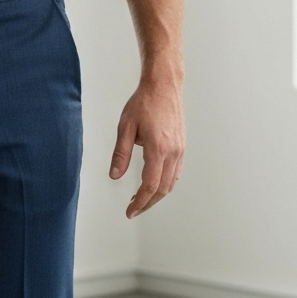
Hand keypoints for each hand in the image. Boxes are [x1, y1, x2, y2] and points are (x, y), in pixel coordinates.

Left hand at [110, 75, 185, 217]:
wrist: (163, 86)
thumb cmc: (144, 102)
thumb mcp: (125, 126)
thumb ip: (121, 153)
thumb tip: (114, 175)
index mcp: (158, 149)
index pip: (150, 185)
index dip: (140, 202)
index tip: (130, 211)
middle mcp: (173, 153)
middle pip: (163, 189)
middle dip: (148, 202)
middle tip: (134, 209)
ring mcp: (180, 150)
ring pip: (171, 182)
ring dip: (158, 194)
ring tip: (142, 198)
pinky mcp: (182, 146)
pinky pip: (176, 172)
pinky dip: (166, 183)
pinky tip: (156, 183)